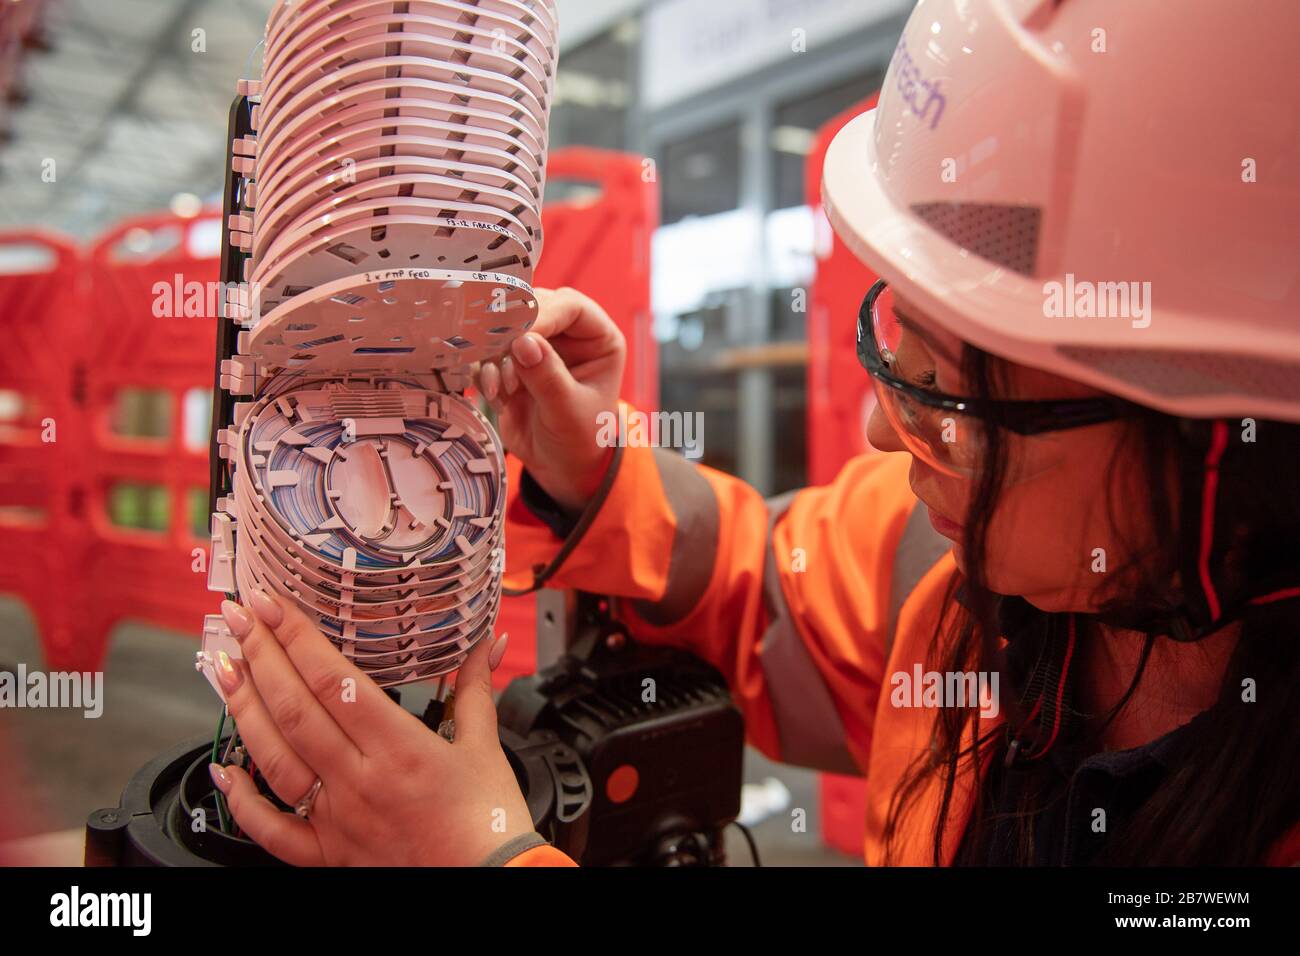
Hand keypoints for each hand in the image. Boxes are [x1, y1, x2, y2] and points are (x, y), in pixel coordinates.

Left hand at [208, 592, 534, 865]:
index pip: (332, 679)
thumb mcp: (485, 745)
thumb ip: (473, 688)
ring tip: (223, 670)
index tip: (272, 604)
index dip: (295, 636)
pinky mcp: (328, 854)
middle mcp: (360, 781)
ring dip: (242, 709)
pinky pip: (271, 830)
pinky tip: (223, 769)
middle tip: (238, 618)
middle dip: (260, 655)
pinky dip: (241, 800)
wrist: (493, 882)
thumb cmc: (489, 821)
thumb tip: (483, 643)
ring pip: (274, 758)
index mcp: (400, 748)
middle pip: (294, 708)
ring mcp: (337, 818)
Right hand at [477, 286, 624, 511]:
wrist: (559, 465)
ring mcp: (539, 345)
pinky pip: (490, 351)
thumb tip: (523, 341)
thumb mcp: (568, 412)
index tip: (518, 337)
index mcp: (599, 339)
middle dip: (513, 333)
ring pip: (507, 326)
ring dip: (497, 356)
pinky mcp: (513, 361)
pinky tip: (498, 398)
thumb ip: (548, 377)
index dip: (543, 315)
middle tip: (501, 360)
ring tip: (504, 390)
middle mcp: (570, 335)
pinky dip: (487, 371)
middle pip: (535, 307)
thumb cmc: (578, 440)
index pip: (571, 306)